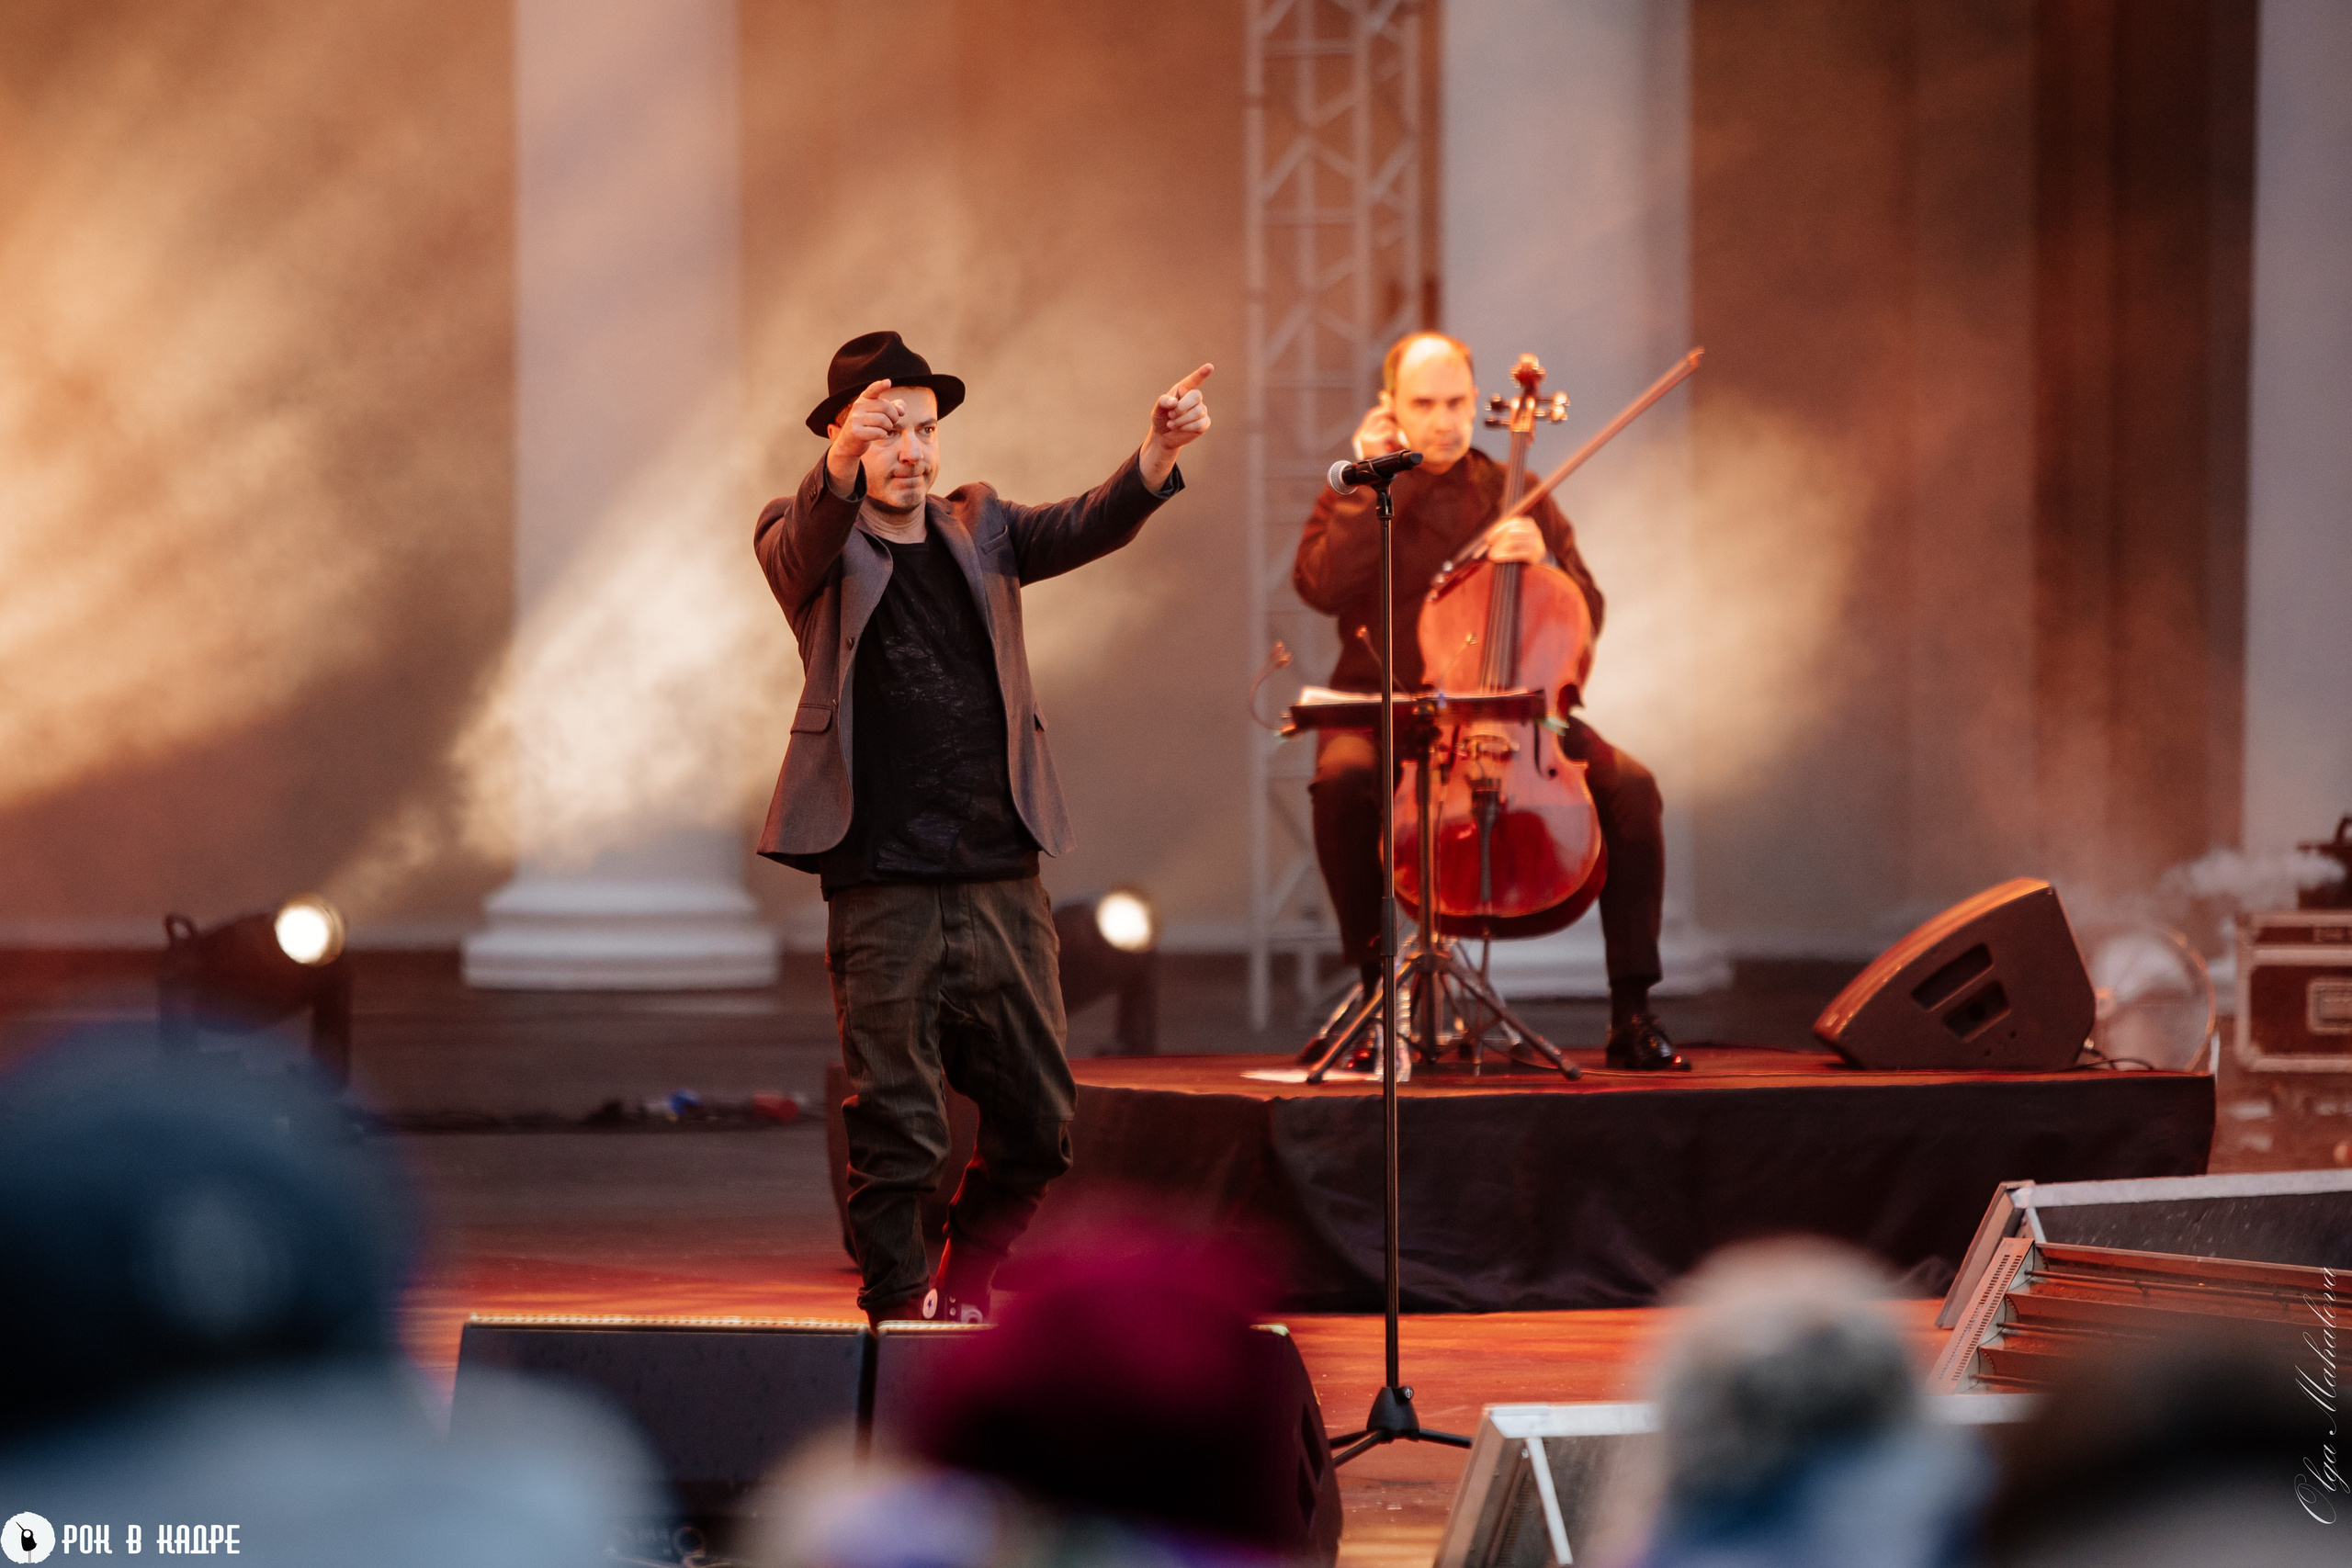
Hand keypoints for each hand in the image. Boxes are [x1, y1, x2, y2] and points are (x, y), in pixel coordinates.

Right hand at [826, 379, 903, 495]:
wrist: (849, 443)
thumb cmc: (869, 426)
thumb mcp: (880, 414)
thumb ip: (894, 408)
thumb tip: (901, 410)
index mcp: (864, 398)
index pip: (873, 389)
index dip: (881, 386)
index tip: (888, 382)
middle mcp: (858, 405)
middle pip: (885, 407)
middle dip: (894, 416)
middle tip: (891, 423)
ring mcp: (855, 418)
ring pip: (883, 420)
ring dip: (888, 427)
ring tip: (884, 429)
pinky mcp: (856, 432)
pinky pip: (879, 432)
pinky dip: (883, 435)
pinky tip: (878, 435)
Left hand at [1140, 363, 1213, 489]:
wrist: (1164, 436)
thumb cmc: (1162, 418)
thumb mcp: (1157, 409)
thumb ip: (1163, 402)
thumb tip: (1174, 402)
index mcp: (1183, 389)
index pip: (1194, 380)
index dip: (1201, 373)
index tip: (1210, 366)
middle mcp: (1194, 398)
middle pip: (1196, 396)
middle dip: (1182, 406)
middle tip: (1171, 415)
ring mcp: (1201, 410)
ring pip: (1198, 411)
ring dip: (1182, 419)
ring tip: (1172, 423)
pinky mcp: (1204, 423)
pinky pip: (1200, 423)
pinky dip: (1187, 427)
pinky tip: (1180, 429)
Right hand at [1351, 397, 1403, 460]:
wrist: (1378, 481)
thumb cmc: (1385, 462)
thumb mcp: (1385, 440)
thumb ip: (1385, 420)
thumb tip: (1384, 395)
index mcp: (1361, 437)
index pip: (1373, 415)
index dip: (1384, 407)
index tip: (1388, 398)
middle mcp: (1360, 437)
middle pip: (1379, 415)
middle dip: (1392, 418)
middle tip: (1398, 429)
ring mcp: (1365, 440)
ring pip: (1386, 423)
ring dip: (1395, 433)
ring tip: (1394, 445)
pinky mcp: (1372, 443)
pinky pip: (1388, 431)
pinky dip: (1395, 439)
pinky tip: (1393, 448)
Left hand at [1487, 517, 1545, 563]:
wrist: (1541, 558)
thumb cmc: (1524, 545)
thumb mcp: (1518, 535)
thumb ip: (1506, 532)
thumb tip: (1488, 538)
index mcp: (1528, 522)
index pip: (1510, 523)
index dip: (1497, 530)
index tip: (1488, 538)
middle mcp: (1533, 530)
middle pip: (1511, 532)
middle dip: (1497, 541)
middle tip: (1489, 548)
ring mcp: (1535, 541)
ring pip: (1512, 542)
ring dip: (1499, 549)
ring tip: (1491, 555)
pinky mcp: (1534, 553)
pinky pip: (1516, 553)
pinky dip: (1505, 556)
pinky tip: (1498, 558)